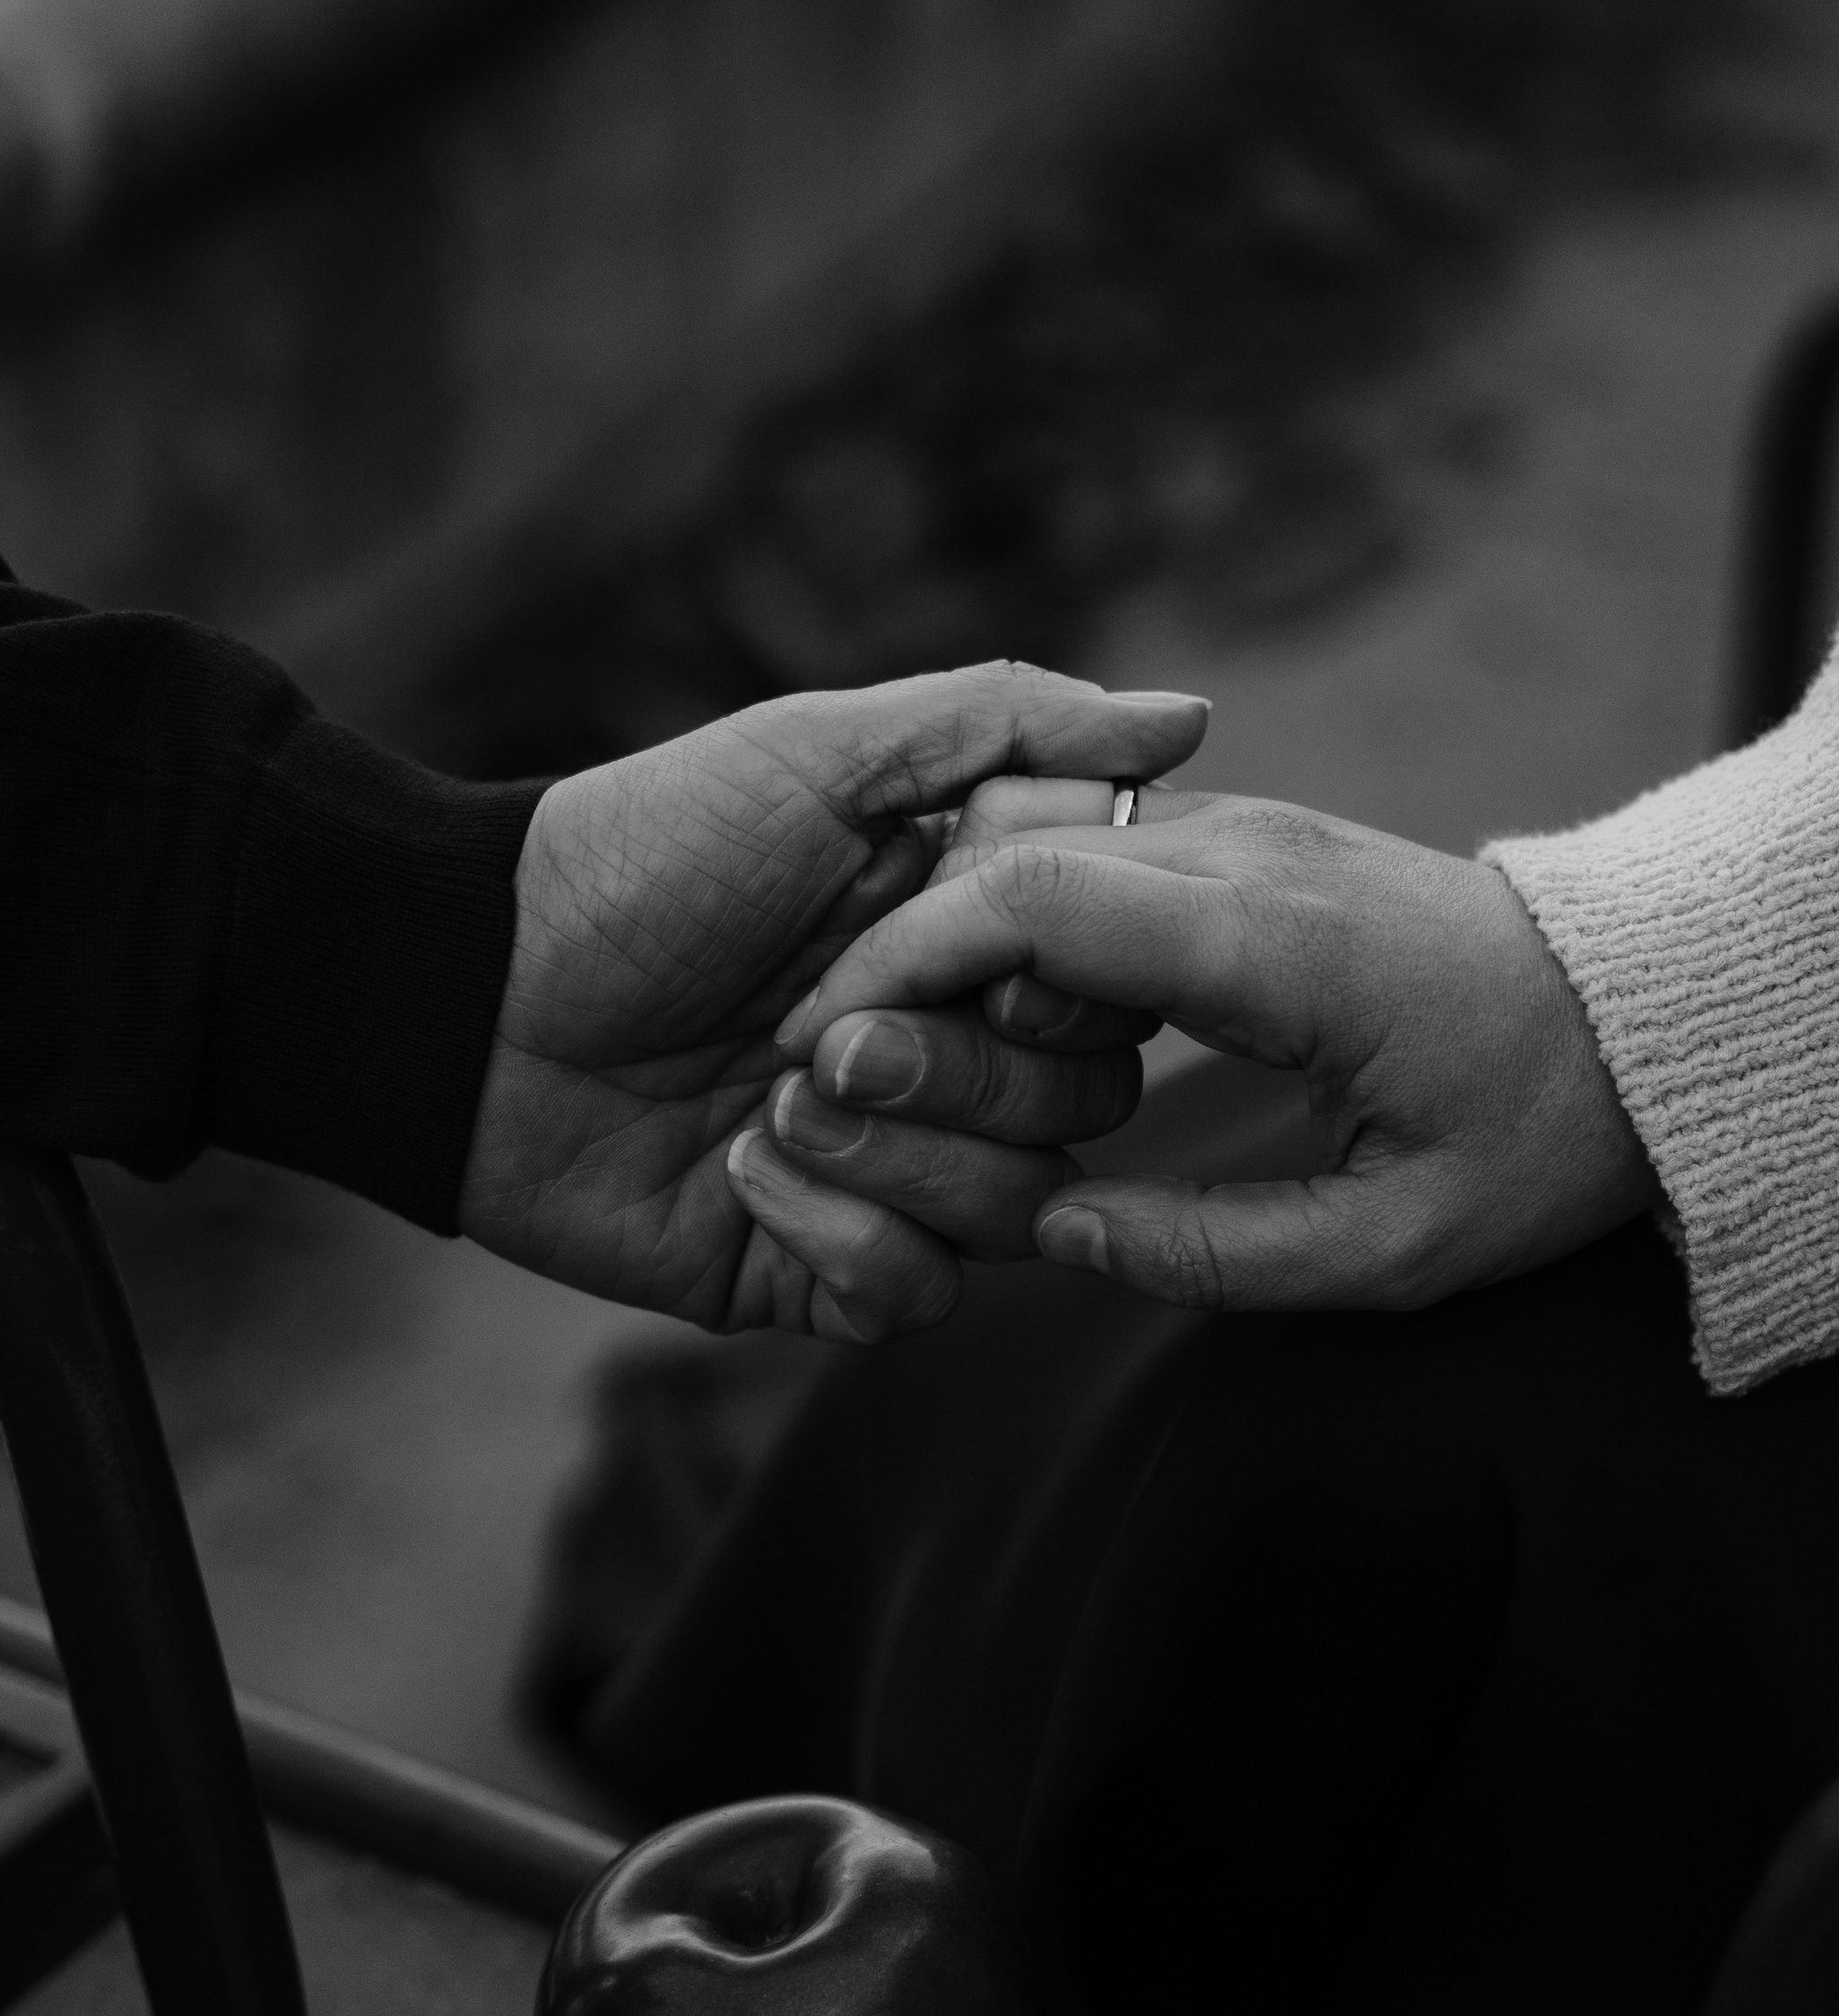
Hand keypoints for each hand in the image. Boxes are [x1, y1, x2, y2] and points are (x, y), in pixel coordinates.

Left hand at [458, 668, 1205, 1336]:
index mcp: (971, 947)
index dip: (1062, 986)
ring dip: (894, 1158)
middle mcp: (950, 1062)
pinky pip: (910, 1297)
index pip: (1116, 1000)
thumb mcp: (821, 754)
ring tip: (768, 1102)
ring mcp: (889, 1173)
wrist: (470, 990)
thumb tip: (1190, 718)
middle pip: (1085, 1116)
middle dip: (958, 1077)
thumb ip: (1006, 725)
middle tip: (819, 1033)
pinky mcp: (811, 1270)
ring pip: (1014, 1217)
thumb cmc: (641, 851)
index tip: (968, 948)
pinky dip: (838, 1237)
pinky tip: (740, 1172)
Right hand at [759, 790, 1655, 1311]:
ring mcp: (1252, 829)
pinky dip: (1024, 931)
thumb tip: (1058, 1236)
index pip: (1036, 904)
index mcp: (1276, 940)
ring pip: (1042, 847)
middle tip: (835, 1075)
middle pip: (1011, 862)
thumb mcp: (1403, 1250)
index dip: (906, 969)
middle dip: (898, 960)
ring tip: (907, 1064)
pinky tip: (1005, 1032)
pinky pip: (1099, 859)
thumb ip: (1221, 1256)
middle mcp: (1251, 851)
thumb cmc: (1546, 1135)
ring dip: (958, 943)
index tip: (830, 1058)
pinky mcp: (1254, 842)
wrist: (1660, 1015)